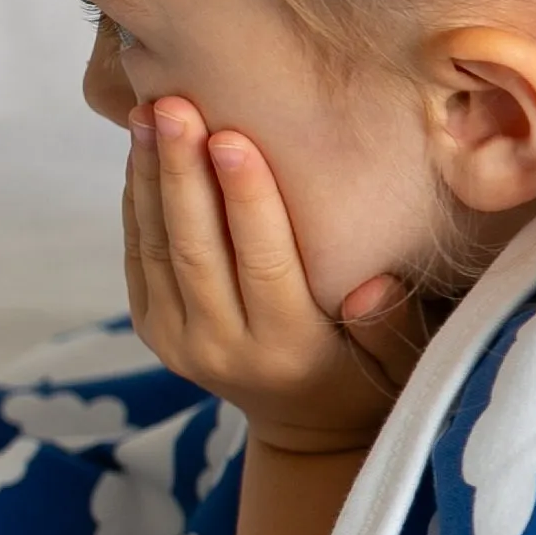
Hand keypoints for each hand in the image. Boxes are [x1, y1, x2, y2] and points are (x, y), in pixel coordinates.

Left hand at [123, 97, 426, 454]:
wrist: (303, 429)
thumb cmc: (362, 377)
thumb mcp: (398, 366)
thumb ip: (391, 327)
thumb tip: (371, 285)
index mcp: (286, 349)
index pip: (263, 263)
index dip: (246, 199)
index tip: (231, 136)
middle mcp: (222, 347)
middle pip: (195, 249)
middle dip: (182, 172)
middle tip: (172, 106)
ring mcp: (178, 340)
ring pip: (158, 247)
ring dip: (150, 176)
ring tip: (146, 111)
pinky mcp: (153, 328)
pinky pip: (141, 255)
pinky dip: (137, 200)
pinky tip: (141, 150)